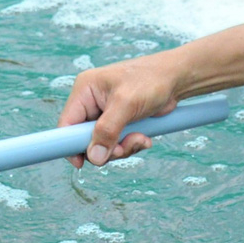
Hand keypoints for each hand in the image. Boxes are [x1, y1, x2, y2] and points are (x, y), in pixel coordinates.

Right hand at [57, 53, 187, 167]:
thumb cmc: (151, 80)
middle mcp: (91, 102)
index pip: (66, 123)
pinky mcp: (119, 123)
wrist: (176, 79)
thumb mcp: (126, 104)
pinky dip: (130, 145)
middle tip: (123, 149)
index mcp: (85, 90)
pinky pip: (117, 144)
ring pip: (102, 145)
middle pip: (84, 139)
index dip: (70, 145)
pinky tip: (144, 138)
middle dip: (105, 148)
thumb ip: (108, 130)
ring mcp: (105, 114)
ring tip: (140, 139)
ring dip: (122, 148)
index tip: (81, 163)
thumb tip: (94, 157)